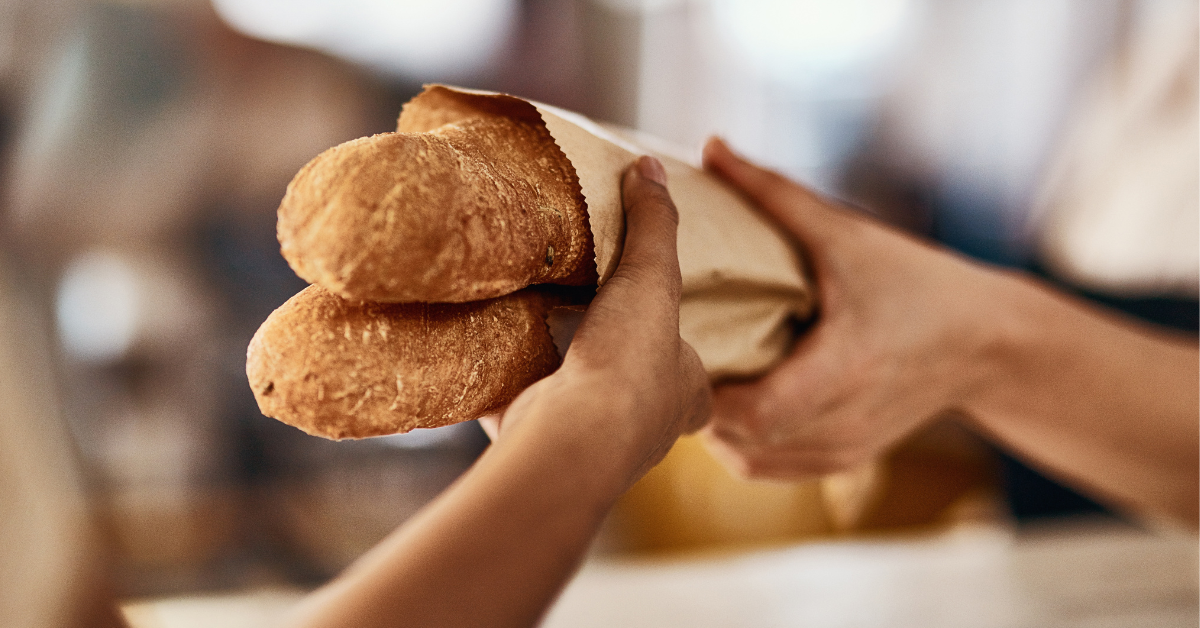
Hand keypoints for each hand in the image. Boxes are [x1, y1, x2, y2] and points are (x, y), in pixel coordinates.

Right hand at [483, 155, 710, 488]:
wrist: (572, 439)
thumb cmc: (630, 363)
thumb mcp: (651, 278)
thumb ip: (653, 224)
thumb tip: (651, 167)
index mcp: (686, 395)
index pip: (697, 377)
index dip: (684, 355)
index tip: (659, 330)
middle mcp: (643, 430)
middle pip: (632, 391)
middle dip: (612, 361)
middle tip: (586, 320)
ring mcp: (588, 444)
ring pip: (574, 403)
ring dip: (556, 373)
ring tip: (532, 323)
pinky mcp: (534, 444)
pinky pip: (516, 409)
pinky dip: (500, 386)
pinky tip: (482, 352)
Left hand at [700, 138, 1005, 478]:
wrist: (988, 345)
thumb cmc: (920, 284)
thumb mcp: (847, 236)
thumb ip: (774, 193)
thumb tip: (712, 147)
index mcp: (842, 369)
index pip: (754, 412)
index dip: (707, 389)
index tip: (680, 348)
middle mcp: (840, 421)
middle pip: (739, 439)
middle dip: (699, 400)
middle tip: (671, 355)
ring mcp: (841, 449)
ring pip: (748, 461)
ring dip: (716, 425)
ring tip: (697, 375)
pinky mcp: (843, 459)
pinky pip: (771, 467)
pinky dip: (742, 442)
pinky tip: (731, 400)